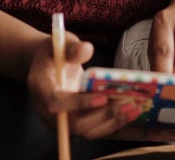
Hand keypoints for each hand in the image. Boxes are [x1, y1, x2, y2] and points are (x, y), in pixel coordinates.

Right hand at [26, 33, 142, 138]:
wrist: (48, 65)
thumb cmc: (55, 52)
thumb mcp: (60, 42)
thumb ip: (72, 47)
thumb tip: (86, 49)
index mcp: (40, 88)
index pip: (56, 103)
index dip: (79, 103)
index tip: (102, 97)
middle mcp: (47, 111)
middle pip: (74, 124)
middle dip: (103, 115)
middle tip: (127, 103)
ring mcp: (61, 120)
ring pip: (87, 131)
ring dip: (112, 121)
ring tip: (134, 107)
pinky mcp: (75, 124)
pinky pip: (94, 129)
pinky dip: (113, 123)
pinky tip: (131, 111)